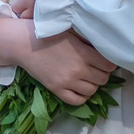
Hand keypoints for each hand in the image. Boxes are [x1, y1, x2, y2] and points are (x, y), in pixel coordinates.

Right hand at [0, 15, 115, 105]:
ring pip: (92, 91)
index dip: (110, 63)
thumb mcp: (72, 32)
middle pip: (103, 79)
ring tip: (86, 77)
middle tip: (95, 68)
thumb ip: (88, 40)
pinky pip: (77, 101)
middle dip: (102, 73)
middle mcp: (78, 69)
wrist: (24, 43)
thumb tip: (105, 46)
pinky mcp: (56, 89)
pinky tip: (79, 88)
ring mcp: (67, 81)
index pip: (109, 65)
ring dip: (92, 84)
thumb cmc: (48, 33)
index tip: (105, 60)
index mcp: (84, 53)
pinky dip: (82, 96)